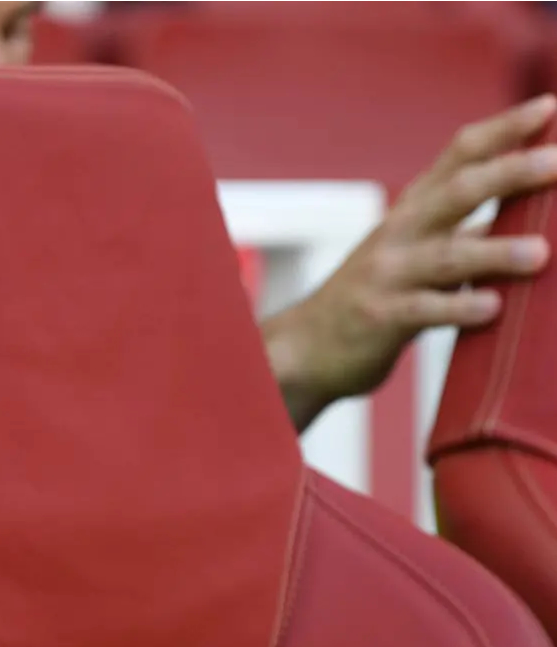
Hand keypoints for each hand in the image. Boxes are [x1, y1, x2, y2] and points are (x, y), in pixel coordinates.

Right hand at [263, 94, 556, 430]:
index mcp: (414, 209)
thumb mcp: (417, 250)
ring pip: (446, 257)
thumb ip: (465, 230)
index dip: (505, 128)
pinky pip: (423, 311)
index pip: (461, 154)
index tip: (550, 106)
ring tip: (539, 253)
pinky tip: (492, 308)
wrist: (307, 347)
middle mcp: (399, 233)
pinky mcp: (379, 318)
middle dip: (509, 174)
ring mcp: (387, 275)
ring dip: (494, 253)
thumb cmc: (379, 295)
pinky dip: (459, 308)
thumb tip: (535, 209)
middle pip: (457, 193)